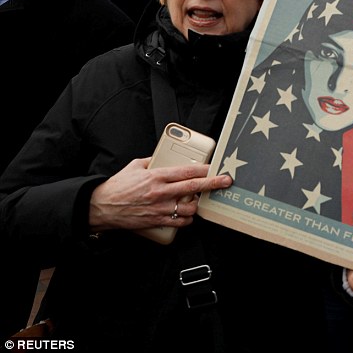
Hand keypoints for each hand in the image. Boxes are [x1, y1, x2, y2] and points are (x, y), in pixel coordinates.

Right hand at [88, 158, 231, 232]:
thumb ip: (153, 160)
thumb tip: (166, 157)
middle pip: (194, 187)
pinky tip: (185, 213)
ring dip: (198, 203)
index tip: (216, 167)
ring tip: (198, 199)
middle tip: (226, 181)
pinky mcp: (157, 222)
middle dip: (213, 184)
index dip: (205, 169)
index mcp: (156, 176)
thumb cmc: (117, 186)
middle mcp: (161, 192)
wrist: (101, 207)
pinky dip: (186, 218)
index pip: (187, 171)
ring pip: (190, 207)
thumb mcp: (135, 166)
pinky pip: (180, 222)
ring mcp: (160, 208)